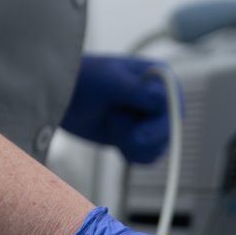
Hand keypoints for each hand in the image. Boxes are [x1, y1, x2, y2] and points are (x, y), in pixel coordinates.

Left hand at [61, 54, 177, 163]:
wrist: (61, 97)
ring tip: (111, 126)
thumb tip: (164, 98)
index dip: (158, 124)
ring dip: (133, 145)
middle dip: (142, 137)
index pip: (174, 108)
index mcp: (160, 78)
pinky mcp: (139, 136)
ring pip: (160, 147)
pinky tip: (116, 142)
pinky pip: (148, 156)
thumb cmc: (82, 80)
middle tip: (114, 126)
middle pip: (170, 131)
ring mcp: (151, 119)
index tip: (137, 133)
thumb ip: (137, 91)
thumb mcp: (110, 82)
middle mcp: (161, 98)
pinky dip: (132, 154)